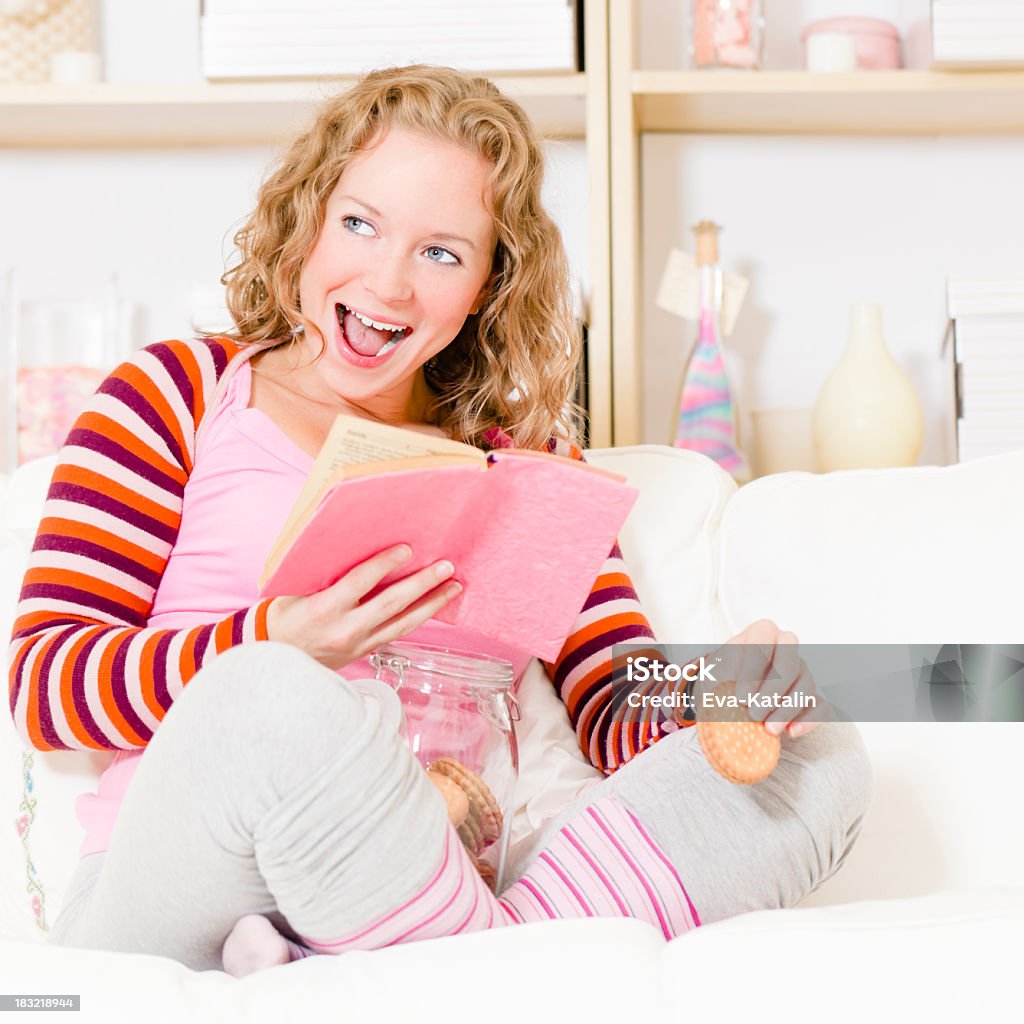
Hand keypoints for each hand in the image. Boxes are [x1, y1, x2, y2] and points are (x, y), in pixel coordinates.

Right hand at [266, 544, 460, 669]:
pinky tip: (435, 605)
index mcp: (326, 608)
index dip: (385, 564)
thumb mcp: (299, 590)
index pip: (361, 582)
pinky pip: (398, 633)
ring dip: (432, 604)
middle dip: (422, 584)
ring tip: (454, 586)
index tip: (407, 549)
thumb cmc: (286, 617)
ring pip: (403, 623)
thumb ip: (329, 575)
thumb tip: (359, 544)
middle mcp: (346, 628)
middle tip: (446, 567)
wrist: (275, 658)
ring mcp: (359, 644)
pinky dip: (419, 618)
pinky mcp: (366, 652)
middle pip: (392, 604)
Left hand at [710, 619, 822, 738]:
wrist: (725, 694)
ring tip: (768, 729)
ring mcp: (801, 670)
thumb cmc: (720, 679)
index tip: (741, 697)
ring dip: (786, 710)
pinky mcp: (810, 695)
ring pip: (805, 685)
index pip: (762, 640)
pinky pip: (820, 705)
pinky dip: (808, 720)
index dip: (753, 670)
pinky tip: (791, 732)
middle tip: (755, 714)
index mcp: (760, 633)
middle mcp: (785, 646)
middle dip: (774, 690)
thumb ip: (722, 681)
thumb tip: (735, 702)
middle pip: (790, 662)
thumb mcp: (714, 674)